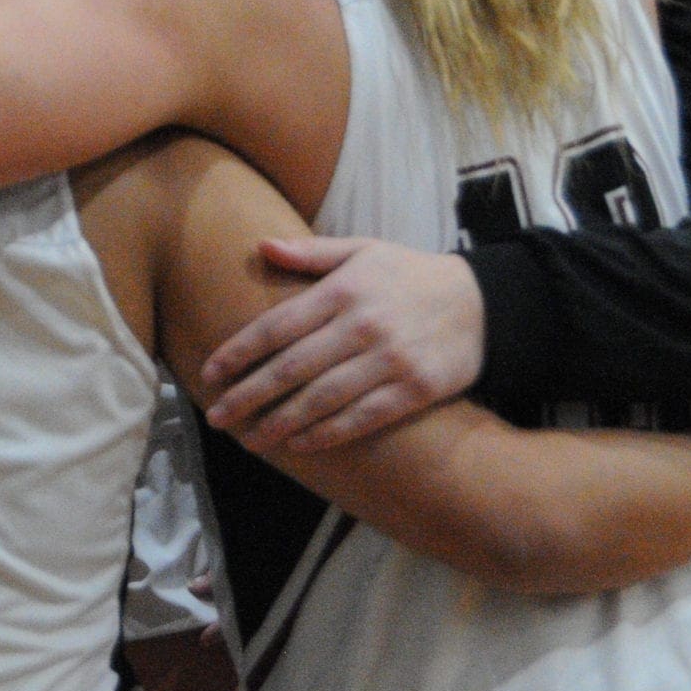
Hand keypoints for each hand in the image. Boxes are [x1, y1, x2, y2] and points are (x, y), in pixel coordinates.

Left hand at [200, 237, 484, 451]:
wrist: (482, 303)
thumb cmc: (409, 276)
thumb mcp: (363, 251)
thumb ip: (310, 253)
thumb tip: (260, 245)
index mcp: (343, 290)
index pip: (277, 326)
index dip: (239, 352)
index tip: (209, 374)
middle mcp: (363, 325)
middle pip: (291, 368)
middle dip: (248, 396)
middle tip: (217, 419)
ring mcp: (390, 360)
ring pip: (322, 399)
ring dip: (280, 423)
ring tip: (250, 440)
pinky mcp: (415, 390)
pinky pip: (362, 418)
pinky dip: (327, 434)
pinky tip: (298, 445)